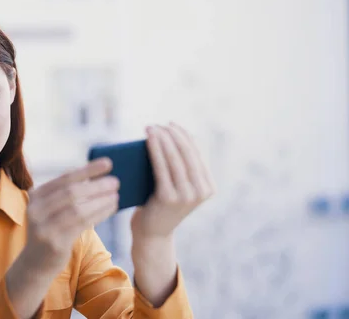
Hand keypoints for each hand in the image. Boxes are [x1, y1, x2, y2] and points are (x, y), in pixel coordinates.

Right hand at [23, 158, 119, 272]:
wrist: (35, 264)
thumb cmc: (51, 231)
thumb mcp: (51, 209)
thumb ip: (65, 194)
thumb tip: (94, 176)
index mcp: (36, 196)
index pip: (65, 178)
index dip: (88, 169)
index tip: (108, 163)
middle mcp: (36, 209)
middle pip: (71, 192)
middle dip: (96, 185)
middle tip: (116, 181)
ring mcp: (43, 227)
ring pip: (77, 209)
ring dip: (100, 201)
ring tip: (116, 196)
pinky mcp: (54, 243)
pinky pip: (81, 225)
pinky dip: (99, 215)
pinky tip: (110, 209)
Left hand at [129, 122, 214, 306]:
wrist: (151, 233)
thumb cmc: (160, 203)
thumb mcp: (176, 184)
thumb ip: (180, 166)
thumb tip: (172, 134)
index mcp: (208, 186)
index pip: (197, 153)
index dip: (184, 135)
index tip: (170, 123)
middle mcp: (202, 191)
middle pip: (187, 153)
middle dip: (172, 135)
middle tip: (157, 124)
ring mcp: (187, 196)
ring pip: (175, 159)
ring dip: (162, 139)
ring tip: (150, 128)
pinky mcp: (170, 198)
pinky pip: (162, 168)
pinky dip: (155, 151)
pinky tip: (148, 141)